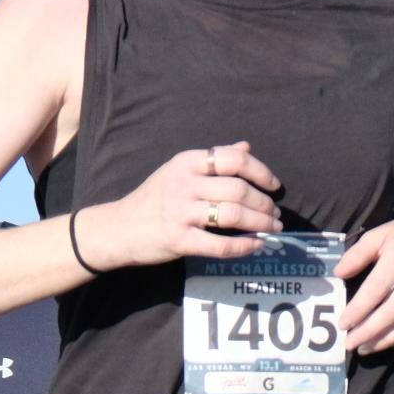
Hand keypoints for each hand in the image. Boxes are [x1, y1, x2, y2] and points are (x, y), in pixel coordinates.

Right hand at [89, 140, 281, 271]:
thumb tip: (246, 147)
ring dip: (259, 223)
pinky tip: (256, 245)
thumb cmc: (153, 199)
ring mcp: (181, 212)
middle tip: (275, 213)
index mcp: (187, 162)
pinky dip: (243, 246)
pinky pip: (219, 245)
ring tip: (272, 228)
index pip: (234, 159)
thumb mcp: (178, 171)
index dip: (261, 171)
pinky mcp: (179, 240)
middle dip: (263, 203)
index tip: (274, 185)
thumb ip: (213, 160)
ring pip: (233, 215)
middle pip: (238, 189)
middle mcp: (184, 183)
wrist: (119, 228)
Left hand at [338, 208, 393, 354]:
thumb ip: (358, 253)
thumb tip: (338, 273)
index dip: (359, 310)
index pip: (377, 288)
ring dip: (387, 340)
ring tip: (366, 347)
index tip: (343, 324)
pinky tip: (392, 342)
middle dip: (369, 331)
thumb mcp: (380, 234)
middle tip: (351, 343)